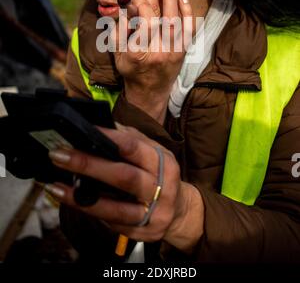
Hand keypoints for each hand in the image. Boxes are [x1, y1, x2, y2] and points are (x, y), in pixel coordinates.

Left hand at [46, 125, 203, 251]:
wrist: (180, 210)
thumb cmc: (159, 174)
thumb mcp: (153, 153)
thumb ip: (131, 139)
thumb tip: (101, 127)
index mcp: (164, 162)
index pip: (135, 147)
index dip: (109, 138)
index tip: (84, 131)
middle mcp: (162, 189)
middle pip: (124, 177)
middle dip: (89, 165)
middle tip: (59, 155)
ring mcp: (153, 214)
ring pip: (116, 209)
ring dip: (82, 198)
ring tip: (57, 186)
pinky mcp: (142, 233)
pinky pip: (112, 224)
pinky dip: (90, 212)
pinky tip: (72, 201)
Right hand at [112, 0, 194, 122]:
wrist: (150, 91)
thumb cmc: (130, 70)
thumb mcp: (117, 51)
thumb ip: (119, 28)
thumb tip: (122, 3)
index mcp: (139, 52)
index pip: (141, 20)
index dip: (137, 1)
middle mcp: (158, 50)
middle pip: (157, 12)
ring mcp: (173, 50)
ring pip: (174, 17)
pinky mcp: (183, 50)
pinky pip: (187, 27)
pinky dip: (185, 9)